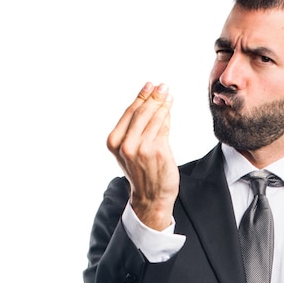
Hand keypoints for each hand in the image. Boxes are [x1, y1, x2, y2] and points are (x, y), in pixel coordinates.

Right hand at [106, 82, 178, 229]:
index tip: (150, 85)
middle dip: (153, 97)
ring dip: (162, 104)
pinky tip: (169, 109)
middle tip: (162, 86)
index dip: (141, 97)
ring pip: (153, 118)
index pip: (129, 113)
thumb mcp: (130, 151)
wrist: (151, 197)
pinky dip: (167, 116)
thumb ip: (136, 130)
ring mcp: (141, 148)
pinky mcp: (157, 151)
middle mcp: (126, 144)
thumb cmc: (142, 173)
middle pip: (141, 113)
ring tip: (168, 94)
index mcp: (114, 142)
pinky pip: (163, 128)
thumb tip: (152, 105)